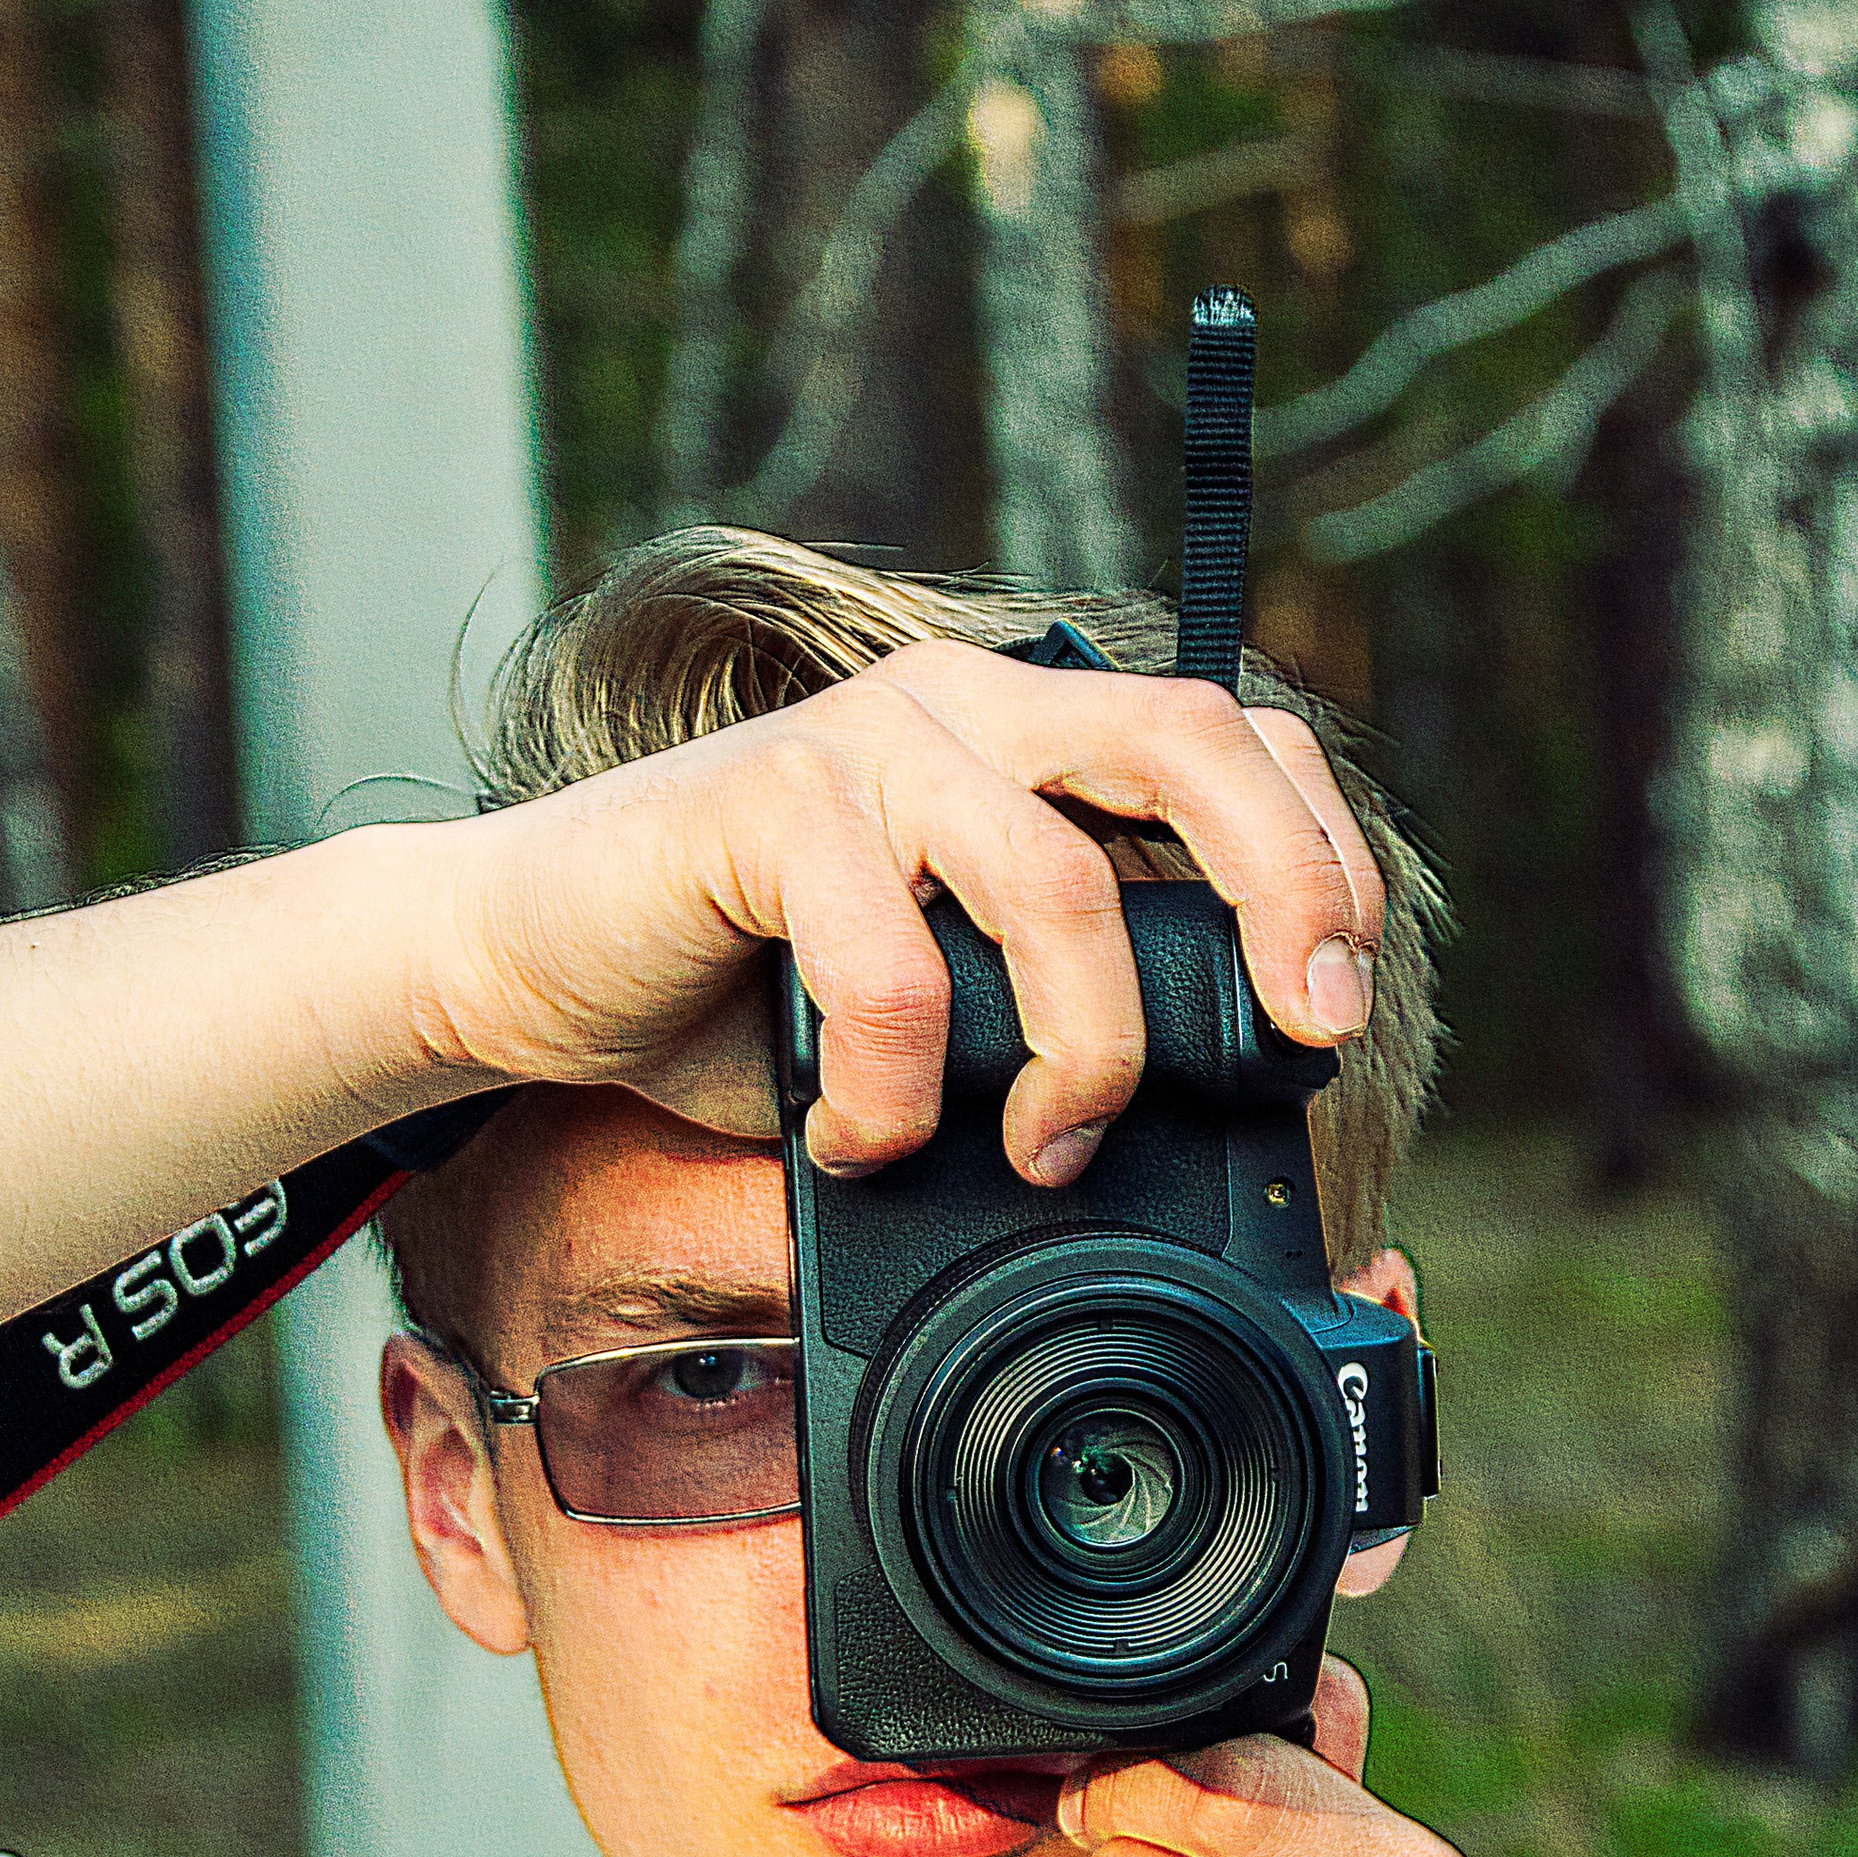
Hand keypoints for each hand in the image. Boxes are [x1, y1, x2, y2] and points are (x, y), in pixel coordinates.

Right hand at [424, 645, 1383, 1187]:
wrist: (519, 963)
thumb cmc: (733, 994)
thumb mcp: (937, 1001)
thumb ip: (1047, 1011)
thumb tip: (1196, 1130)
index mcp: (1021, 734)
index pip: (1226, 735)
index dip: (1317, 849)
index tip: (1338, 996)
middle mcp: (959, 707)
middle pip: (1186, 742)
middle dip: (1286, 887)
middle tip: (1307, 1029)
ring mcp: (864, 744)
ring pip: (1058, 882)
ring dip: (1083, 1050)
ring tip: (1039, 1149)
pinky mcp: (763, 803)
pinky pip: (893, 964)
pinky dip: (901, 1089)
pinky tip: (861, 1138)